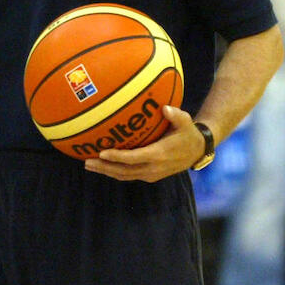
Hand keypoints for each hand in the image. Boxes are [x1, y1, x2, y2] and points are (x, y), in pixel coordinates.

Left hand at [82, 106, 204, 182]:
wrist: (197, 151)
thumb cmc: (187, 133)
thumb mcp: (185, 122)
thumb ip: (176, 115)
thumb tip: (165, 108)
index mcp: (159, 154)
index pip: (134, 158)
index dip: (118, 157)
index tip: (102, 153)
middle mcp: (153, 168)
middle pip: (124, 171)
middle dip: (105, 167)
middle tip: (87, 161)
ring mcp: (151, 174)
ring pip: (124, 176)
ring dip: (106, 171)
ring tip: (89, 165)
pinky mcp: (149, 176)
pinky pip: (128, 175)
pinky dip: (114, 172)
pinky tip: (102, 165)